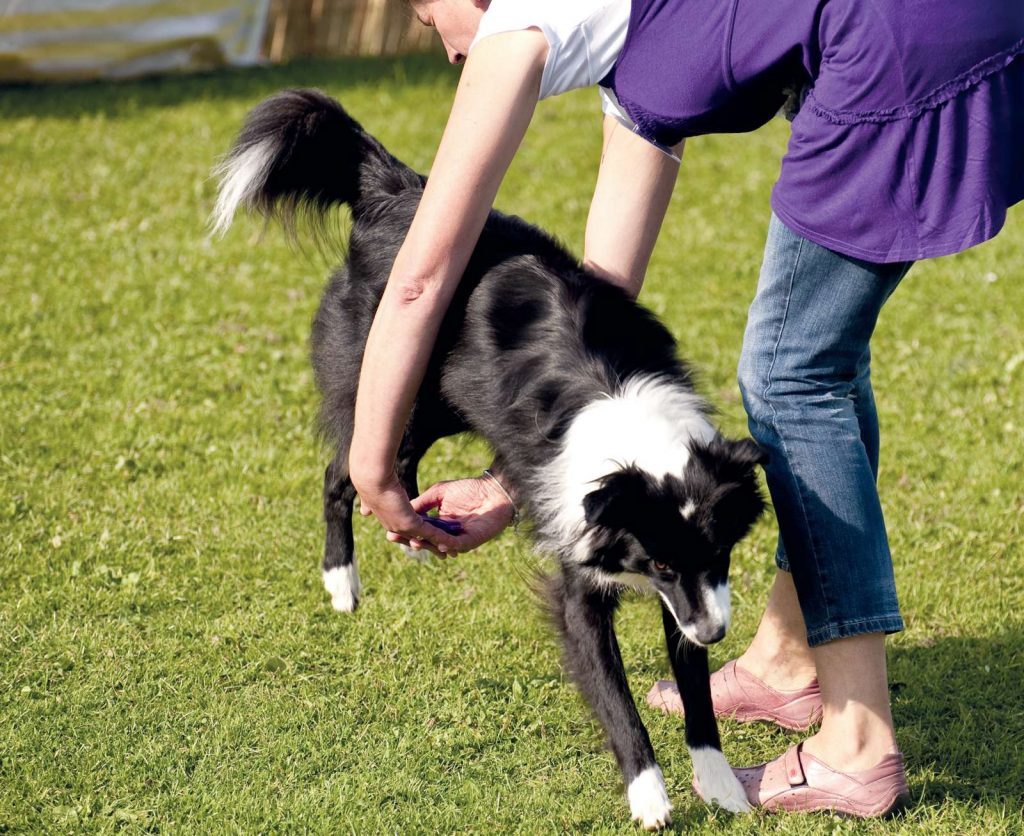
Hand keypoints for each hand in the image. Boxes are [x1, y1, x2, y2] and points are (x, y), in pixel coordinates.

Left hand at [354, 471, 461, 556]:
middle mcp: (395, 527)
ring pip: (425, 539)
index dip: (418, 537)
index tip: (429, 541)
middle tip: (444, 554)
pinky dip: (442, 537)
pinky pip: (430, 533)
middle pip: (417, 540)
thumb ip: (371, 505)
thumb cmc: (373, 482)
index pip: (406, 531)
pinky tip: (453, 541)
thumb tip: (365, 511)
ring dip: (440, 546)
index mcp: (388, 520)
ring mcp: (402, 527)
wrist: (372, 479)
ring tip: (453, 553)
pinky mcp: (410, 523)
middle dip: (431, 547)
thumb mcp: (373, 497)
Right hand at [400, 475, 515, 553]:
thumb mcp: (439, 493)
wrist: (493, 490)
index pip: (418, 530)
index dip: (405, 530)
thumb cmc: (469, 489)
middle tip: (395, 536)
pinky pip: (456, 545)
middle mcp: (446, 534)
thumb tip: (405, 509)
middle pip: (425, 540)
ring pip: (438, 545)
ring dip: (426, 544)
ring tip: (415, 541)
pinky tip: (437, 541)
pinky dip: (446, 544)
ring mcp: (458, 539)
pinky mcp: (471, 541)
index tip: (389, 530)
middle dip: (411, 539)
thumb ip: (424, 502)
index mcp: (438, 523)